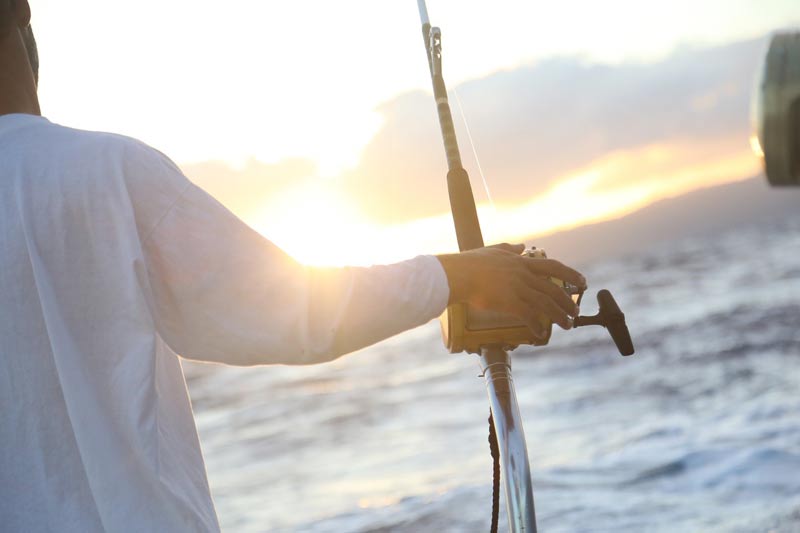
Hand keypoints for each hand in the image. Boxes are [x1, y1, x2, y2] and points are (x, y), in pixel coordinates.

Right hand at [436, 243, 586, 334]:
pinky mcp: (510, 302)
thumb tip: (522, 246)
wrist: (458, 274)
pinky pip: (529, 316)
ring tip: (568, 325)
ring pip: (546, 304)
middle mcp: (524, 275)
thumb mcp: (494, 250)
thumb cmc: (471, 262)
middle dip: (568, 302)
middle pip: (554, 289)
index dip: (571, 274)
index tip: (582, 281)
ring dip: (560, 316)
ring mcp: (518, 289)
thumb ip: (510, 248)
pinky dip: (537, 325)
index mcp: (521, 262)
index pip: (553, 267)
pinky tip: (540, 333)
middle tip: (575, 311)